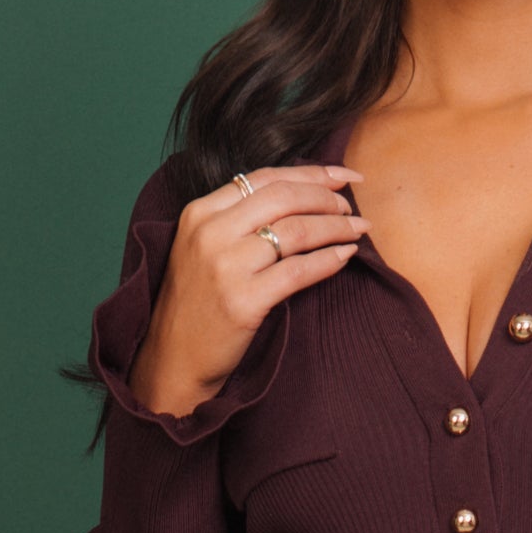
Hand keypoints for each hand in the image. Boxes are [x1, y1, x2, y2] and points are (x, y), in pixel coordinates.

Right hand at [130, 164, 367, 416]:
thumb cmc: (196, 305)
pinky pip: (298, 271)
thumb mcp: (203, 249)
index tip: (342, 175)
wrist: (174, 359)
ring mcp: (225, 266)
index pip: (264, 178)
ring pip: (296, 230)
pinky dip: (329, 260)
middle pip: (284, 197)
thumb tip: (299, 196)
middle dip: (326, 197)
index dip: (310, 173)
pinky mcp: (242, 300)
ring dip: (336, 227)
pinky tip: (346, 256)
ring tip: (357, 229)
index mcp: (199, 212)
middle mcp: (210, 232)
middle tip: (351, 206)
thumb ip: (237, 221)